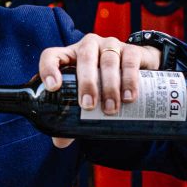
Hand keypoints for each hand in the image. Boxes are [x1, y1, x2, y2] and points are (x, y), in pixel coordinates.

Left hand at [38, 33, 161, 147]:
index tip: (53, 87)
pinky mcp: (132, 50)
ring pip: (108, 61)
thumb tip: (60, 142)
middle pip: (84, 58)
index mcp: (70, 56)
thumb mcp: (86, 95)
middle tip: (89, 105)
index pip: (52, 56)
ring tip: (111, 108)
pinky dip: (130, 79)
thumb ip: (72, 117)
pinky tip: (129, 96)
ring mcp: (110, 45)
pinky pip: (130, 61)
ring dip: (110, 86)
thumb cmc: (102, 83)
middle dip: (86, 82)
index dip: (49, 68)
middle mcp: (88, 46)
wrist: (138, 69)